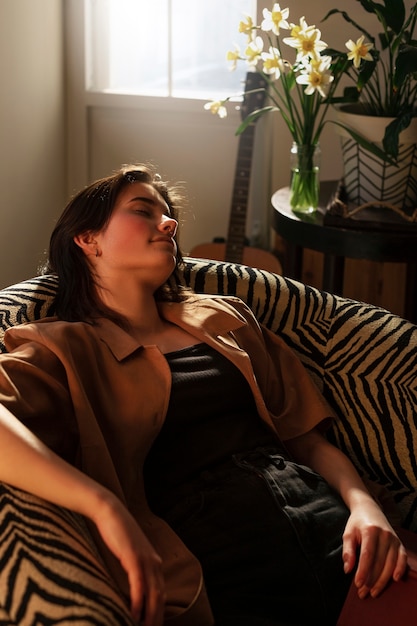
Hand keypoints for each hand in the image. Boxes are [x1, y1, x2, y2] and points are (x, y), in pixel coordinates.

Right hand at [91, 493, 164, 625]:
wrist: (110, 511)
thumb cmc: (116, 533)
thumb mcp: (129, 553)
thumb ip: (134, 568)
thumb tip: (131, 587)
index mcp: (154, 562)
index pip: (161, 593)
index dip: (159, 612)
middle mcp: (154, 561)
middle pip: (160, 597)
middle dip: (157, 618)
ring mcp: (145, 558)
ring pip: (153, 593)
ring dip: (150, 615)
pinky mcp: (133, 556)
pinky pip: (139, 583)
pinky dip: (138, 601)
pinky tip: (134, 614)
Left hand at [342, 499, 407, 598]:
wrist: (369, 509)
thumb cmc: (356, 523)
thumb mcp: (348, 533)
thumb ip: (348, 551)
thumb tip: (347, 570)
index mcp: (370, 531)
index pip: (367, 555)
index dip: (363, 571)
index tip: (358, 584)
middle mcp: (384, 534)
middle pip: (379, 562)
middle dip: (371, 580)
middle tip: (363, 593)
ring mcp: (393, 539)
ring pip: (390, 563)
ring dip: (382, 580)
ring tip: (373, 592)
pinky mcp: (399, 542)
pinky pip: (402, 558)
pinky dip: (400, 569)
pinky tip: (395, 579)